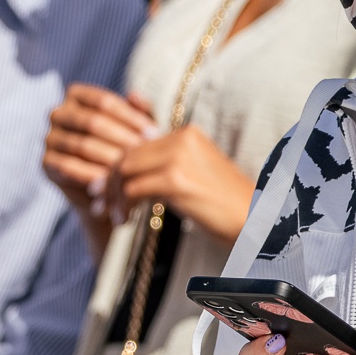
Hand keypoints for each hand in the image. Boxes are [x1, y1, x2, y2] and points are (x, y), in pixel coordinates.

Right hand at [42, 84, 154, 209]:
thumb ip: (139, 111)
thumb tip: (135, 95)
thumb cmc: (125, 147)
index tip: (154, 133)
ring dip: (110, 158)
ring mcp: (50, 138)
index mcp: (77, 96)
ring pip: (82, 145)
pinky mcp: (47, 162)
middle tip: (144, 153)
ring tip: (133, 168)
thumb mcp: (136, 127)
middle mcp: (58, 113)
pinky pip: (69, 167)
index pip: (104, 101)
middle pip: (92, 122)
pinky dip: (92, 175)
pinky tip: (113, 182)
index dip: (131, 117)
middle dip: (122, 138)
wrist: (107, 185)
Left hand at [112, 125, 254, 240]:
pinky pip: (133, 189)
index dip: (117, 166)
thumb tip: (129, 168)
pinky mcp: (176, 180)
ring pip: (125, 170)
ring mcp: (179, 158)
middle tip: (100, 203)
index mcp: (187, 133)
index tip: (105, 187)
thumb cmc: (226, 203)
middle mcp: (182, 139)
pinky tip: (125, 221)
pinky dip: (124, 206)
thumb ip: (166, 164)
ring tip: (113, 215)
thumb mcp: (195, 173)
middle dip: (109, 181)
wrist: (254, 219)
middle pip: (127, 155)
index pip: (138, 143)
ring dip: (114, 196)